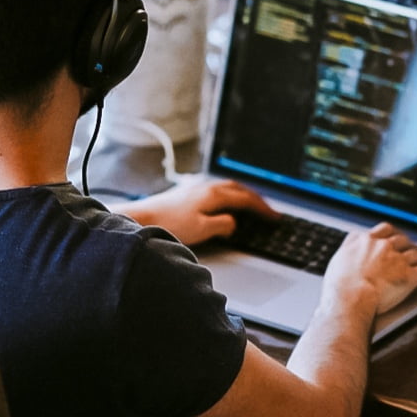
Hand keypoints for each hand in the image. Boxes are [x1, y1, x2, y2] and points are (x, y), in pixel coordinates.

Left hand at [117, 176, 275, 245]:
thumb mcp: (203, 230)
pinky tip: (223, 203)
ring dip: (242, 195)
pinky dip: (228, 195)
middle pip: (238, 189)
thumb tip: (234, 223)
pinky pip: (216, 189)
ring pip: (227, 187)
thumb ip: (223, 225)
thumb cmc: (169, 224)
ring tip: (250, 205)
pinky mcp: (186, 192)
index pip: (246, 199)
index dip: (263, 208)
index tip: (274, 216)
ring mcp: (196, 187)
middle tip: (267, 209)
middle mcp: (206, 187)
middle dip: (255, 199)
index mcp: (214, 194)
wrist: (142, 218)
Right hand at [324, 222, 416, 315]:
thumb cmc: (339, 287)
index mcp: (363, 241)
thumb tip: (346, 257)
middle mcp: (382, 246)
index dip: (392, 233)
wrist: (350, 298)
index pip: (383, 230)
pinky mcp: (410, 275)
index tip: (395, 236)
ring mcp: (397, 259)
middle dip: (412, 245)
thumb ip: (346, 255)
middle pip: (403, 240)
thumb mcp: (337, 263)